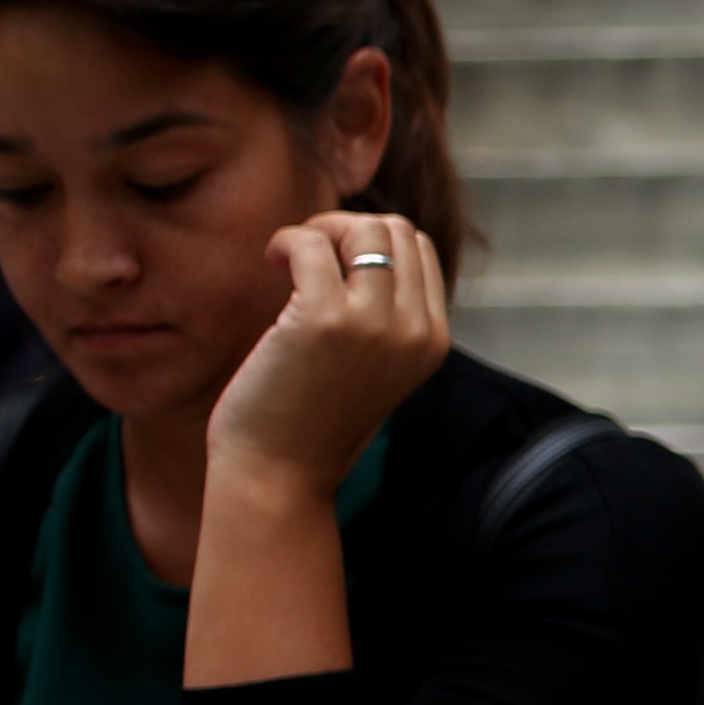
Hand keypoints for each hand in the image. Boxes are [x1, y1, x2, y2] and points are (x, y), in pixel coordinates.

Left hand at [209, 211, 449, 501]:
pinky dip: (287, 240)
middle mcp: (414, 329)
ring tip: (290, 258)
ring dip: (318, 230)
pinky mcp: (324, 318)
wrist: (278, 476)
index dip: (369, 241)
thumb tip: (362, 243)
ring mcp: (374, 323)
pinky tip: (270, 259)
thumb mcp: (373, 367)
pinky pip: (311, 243)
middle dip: (346, 229)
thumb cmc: (311, 421)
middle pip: (395, 230)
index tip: (330, 264)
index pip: (419, 249)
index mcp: (433, 341)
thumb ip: (386, 316)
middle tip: (305, 258)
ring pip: (361, 228)